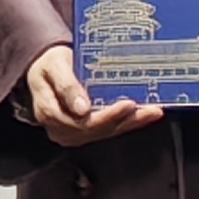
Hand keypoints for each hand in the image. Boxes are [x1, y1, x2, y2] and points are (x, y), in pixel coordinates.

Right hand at [26, 42, 161, 150]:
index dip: (106, 116)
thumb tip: (81, 109)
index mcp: (51, 113)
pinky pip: (109, 129)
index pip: (81, 122)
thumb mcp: (54, 67)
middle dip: (125, 120)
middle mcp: (62, 128)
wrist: (47, 68)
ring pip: (106, 132)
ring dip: (131, 123)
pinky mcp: (85, 131)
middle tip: (148, 109)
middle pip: (97, 129)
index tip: (126, 105)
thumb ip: (66, 86)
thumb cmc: (49, 65)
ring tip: (152, 112)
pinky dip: (128, 123)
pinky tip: (144, 116)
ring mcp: (74, 132)